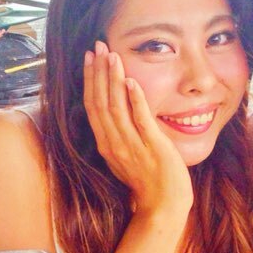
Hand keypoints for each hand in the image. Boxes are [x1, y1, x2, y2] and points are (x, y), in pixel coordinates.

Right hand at [83, 40, 192, 221]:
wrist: (163, 206)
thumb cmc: (149, 183)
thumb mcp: (127, 157)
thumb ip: (121, 135)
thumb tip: (119, 114)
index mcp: (106, 144)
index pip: (92, 105)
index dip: (90, 80)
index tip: (90, 58)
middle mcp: (114, 143)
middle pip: (99, 101)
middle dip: (98, 71)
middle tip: (97, 46)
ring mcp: (132, 145)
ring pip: (116, 106)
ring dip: (113, 78)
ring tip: (112, 55)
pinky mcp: (152, 146)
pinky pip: (140, 119)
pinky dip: (135, 99)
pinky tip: (132, 81)